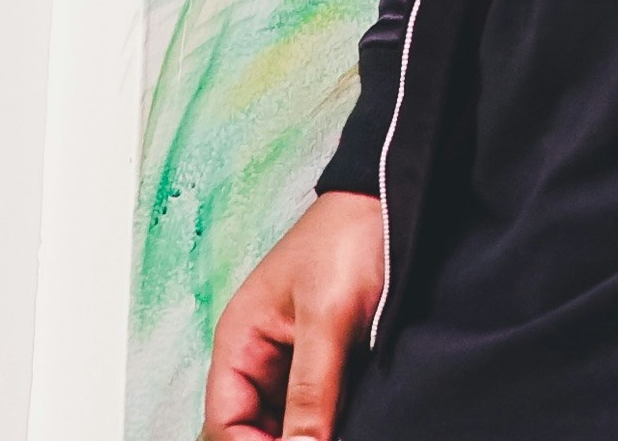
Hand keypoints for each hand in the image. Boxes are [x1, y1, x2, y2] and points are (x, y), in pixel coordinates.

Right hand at [203, 191, 386, 440]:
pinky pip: (320, 405)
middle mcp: (259, 355)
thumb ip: (311, 391)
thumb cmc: (348, 239)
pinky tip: (354, 423)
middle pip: (253, 426)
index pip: (224, 423)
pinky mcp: (330, 357)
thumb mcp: (328, 319)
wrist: (392, 200)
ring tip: (345, 429)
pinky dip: (332, 420)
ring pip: (288, 421)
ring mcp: (294, 357)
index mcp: (240, 342)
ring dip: (311, 432)